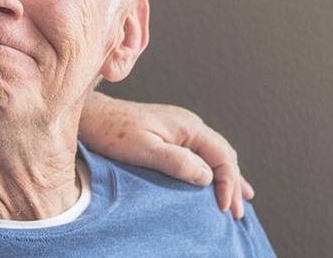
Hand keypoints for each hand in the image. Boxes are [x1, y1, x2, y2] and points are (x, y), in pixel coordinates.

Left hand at [79, 92, 255, 217]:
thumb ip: (177, 162)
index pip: (222, 156)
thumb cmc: (113, 133)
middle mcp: (189, 125)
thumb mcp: (145, 150)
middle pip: (223, 156)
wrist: (93, 118)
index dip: (228, 183)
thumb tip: (207, 177)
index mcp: (188, 126)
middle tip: (237, 213)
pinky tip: (214, 181)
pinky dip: (212, 170)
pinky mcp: (171, 136)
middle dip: (233, 184)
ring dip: (227, 178)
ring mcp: (181, 129)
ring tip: (239, 200)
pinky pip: (200, 154)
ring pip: (214, 155)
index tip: (225, 207)